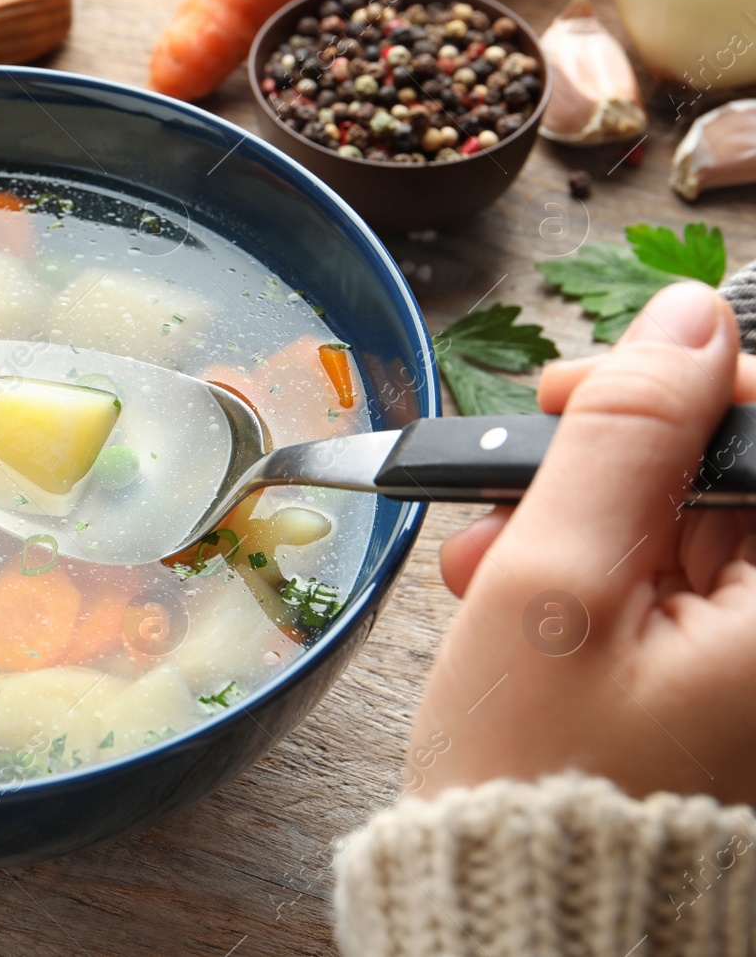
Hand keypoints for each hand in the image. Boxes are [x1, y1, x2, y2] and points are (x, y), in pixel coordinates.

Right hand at [407, 280, 755, 806]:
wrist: (525, 917)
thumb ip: (624, 439)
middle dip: (605, 469)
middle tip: (503, 489)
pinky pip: (675, 588)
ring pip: (689, 529)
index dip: (675, 385)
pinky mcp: (727, 682)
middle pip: (726, 478)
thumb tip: (682, 316)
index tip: (568, 398)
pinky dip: (596, 577)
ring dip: (581, 523)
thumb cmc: (538, 777)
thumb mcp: (558, 585)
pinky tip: (518, 596)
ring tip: (485, 566)